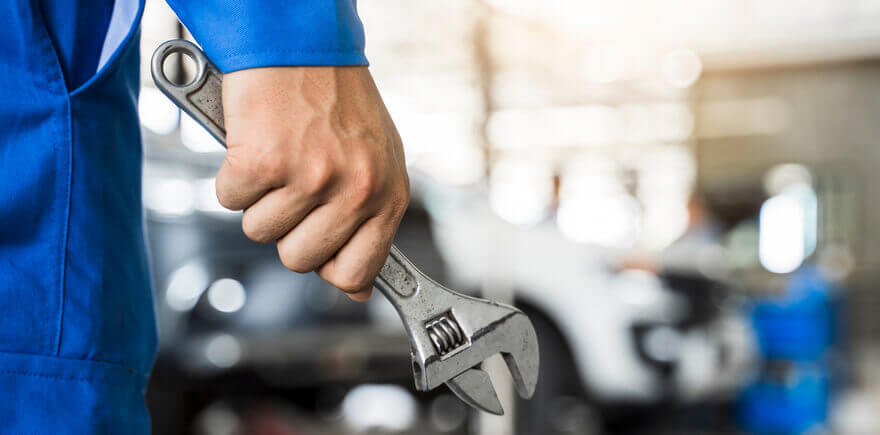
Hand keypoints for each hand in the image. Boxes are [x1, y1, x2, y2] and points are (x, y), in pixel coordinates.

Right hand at [216, 66, 408, 300]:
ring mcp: (311, 177)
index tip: (319, 249)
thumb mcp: (375, 163)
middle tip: (293, 186)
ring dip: (259, 199)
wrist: (301, 44)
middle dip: (287, 229)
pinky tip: (255, 144)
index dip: (328, 266)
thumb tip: (358, 289)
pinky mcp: (265, 161)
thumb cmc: (336, 101)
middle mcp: (355, 189)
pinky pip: (230, 200)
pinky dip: (232, 174)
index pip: (356, 272)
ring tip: (279, 157)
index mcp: (387, 194)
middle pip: (299, 260)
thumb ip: (370, 224)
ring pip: (259, 232)